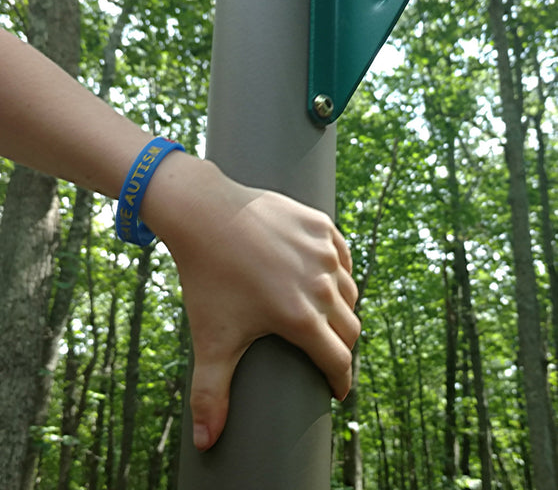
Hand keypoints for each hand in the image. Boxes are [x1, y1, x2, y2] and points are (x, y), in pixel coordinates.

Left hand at [142, 155, 359, 450]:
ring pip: (350, 291)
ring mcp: (324, 252)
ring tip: (328, 317)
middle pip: (350, 327)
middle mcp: (322, 284)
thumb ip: (210, 393)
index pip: (338, 361)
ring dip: (343, 309)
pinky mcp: (321, 226)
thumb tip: (204, 443)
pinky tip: (326, 278)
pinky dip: (339, 271)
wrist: (204, 213)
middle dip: (342, 347)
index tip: (337, 390)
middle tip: (328, 353)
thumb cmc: (207, 276)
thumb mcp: (210, 337)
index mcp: (301, 317)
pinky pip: (342, 256)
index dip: (340, 381)